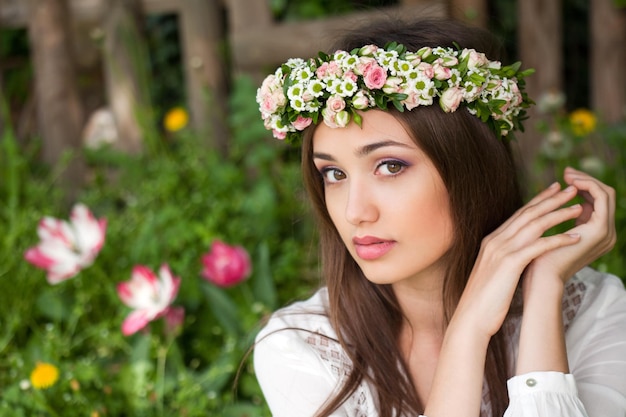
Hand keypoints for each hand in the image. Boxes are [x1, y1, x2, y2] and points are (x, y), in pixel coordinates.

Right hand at [453, 179, 584, 336]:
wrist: (471, 317)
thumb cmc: (484, 300)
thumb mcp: (493, 273)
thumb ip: (505, 258)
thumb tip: (521, 254)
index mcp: (491, 241)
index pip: (518, 214)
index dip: (537, 200)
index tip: (553, 191)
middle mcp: (495, 241)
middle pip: (527, 214)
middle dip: (551, 200)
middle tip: (570, 189)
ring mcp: (501, 250)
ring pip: (534, 225)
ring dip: (558, 214)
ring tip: (578, 208)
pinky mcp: (509, 263)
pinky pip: (538, 246)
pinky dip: (557, 239)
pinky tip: (574, 237)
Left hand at [525, 167, 615, 283]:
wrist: (540, 279)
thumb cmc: (538, 259)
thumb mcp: (551, 232)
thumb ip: (559, 218)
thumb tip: (555, 196)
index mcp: (596, 234)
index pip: (598, 202)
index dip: (583, 186)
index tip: (564, 177)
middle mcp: (606, 233)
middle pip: (604, 195)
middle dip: (585, 180)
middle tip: (566, 171)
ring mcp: (606, 232)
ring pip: (605, 193)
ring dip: (586, 180)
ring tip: (567, 175)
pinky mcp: (601, 229)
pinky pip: (601, 198)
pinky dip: (588, 186)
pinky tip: (570, 184)